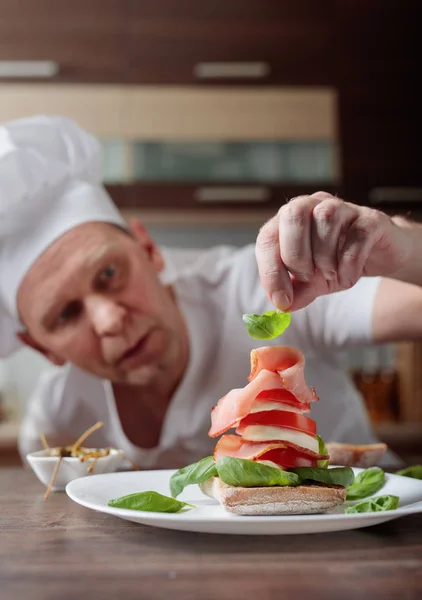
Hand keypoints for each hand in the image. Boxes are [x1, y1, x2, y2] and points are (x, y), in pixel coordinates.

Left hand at [255, 191, 411, 310]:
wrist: (381, 257)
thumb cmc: (339, 263)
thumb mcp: (314, 283)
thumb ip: (297, 292)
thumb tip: (281, 307)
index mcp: (291, 220)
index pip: (268, 236)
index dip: (270, 270)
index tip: (280, 299)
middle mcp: (314, 205)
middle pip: (293, 215)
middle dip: (295, 255)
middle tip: (308, 277)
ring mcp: (344, 208)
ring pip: (325, 218)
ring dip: (324, 256)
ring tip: (331, 274)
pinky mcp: (371, 219)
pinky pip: (357, 234)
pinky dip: (349, 263)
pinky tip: (348, 278)